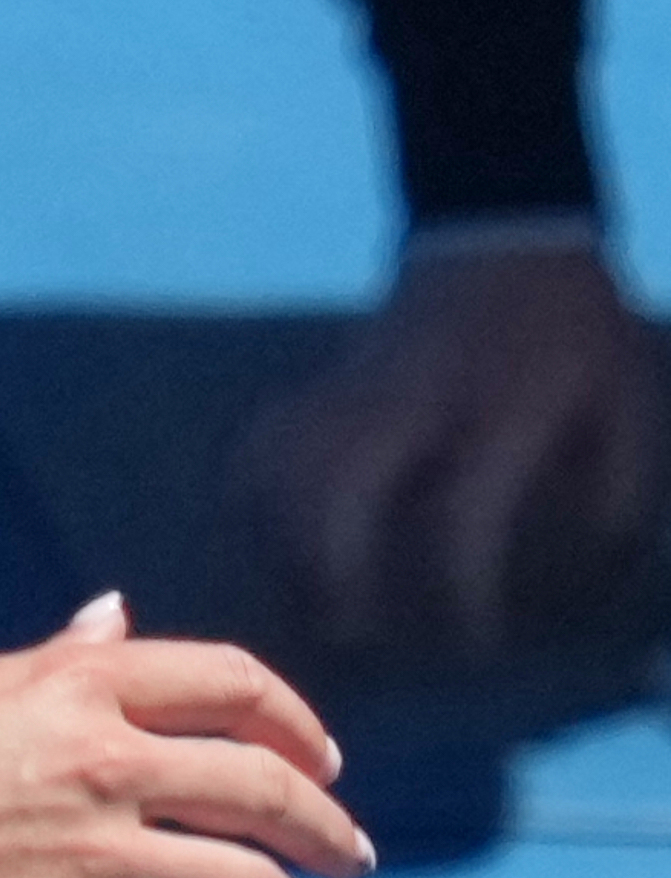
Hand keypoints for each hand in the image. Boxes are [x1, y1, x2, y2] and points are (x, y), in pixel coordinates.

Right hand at [0, 598, 368, 877]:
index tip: (319, 763)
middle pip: (266, 792)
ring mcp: (93, 859)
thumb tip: (116, 616)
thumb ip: (53, 663)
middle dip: (325, 832)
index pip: (233, 685)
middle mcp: (101, 764)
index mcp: (74, 692)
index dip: (296, 724)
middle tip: (347, 862)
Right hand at [258, 238, 668, 656]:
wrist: (505, 240)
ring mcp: (354, 384)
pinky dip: (255, 501)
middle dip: (337, 574)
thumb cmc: (574, 338)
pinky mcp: (317, 382)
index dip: (466, 588)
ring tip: (306, 601)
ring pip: (285, 472)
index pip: (465, 514)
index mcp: (502, 404)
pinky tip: (270, 540)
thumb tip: (580, 576)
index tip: (475, 638)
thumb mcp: (623, 401)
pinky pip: (262, 449)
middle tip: (353, 636)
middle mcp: (413, 396)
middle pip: (339, 493)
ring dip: (284, 544)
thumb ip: (611, 488)